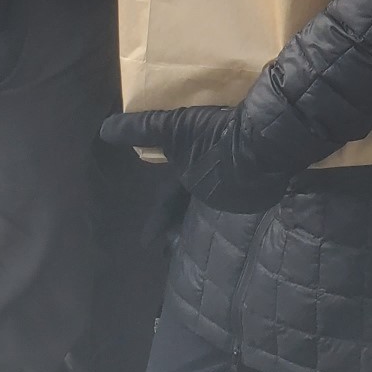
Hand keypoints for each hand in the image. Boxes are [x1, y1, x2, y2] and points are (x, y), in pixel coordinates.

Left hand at [100, 105, 292, 214]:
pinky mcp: (269, 186)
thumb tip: (103, 130)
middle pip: (202, 199)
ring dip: (223, 192)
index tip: (147, 244)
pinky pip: (251, 187)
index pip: (169, 202)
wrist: (265, 140)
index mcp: (193, 183)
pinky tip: (253, 175)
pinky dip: (247, 183)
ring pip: (227, 194)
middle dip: (194, 208)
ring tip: (226, 187)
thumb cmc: (214, 137)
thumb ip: (140, 129)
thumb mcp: (173, 127)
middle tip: (189, 215)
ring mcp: (245, 194)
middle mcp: (218, 195)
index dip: (159, 219)